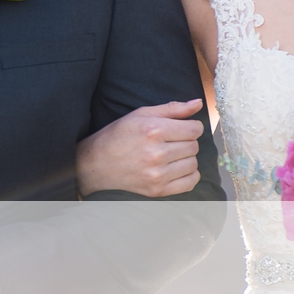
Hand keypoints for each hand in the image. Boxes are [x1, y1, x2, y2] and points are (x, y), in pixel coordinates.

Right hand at [77, 100, 204, 196]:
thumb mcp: (140, 115)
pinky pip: (190, 183)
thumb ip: (172, 109)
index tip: (182, 128)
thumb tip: (198, 103)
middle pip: (194, 146)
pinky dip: (188, 175)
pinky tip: (175, 169)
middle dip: (186, 142)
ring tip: (171, 155)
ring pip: (193, 164)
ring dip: (186, 158)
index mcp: (153, 130)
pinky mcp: (157, 190)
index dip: (191, 127)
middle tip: (171, 142)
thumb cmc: (117, 136)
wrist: (95, 165)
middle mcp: (156, 153)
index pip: (194, 129)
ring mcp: (157, 174)